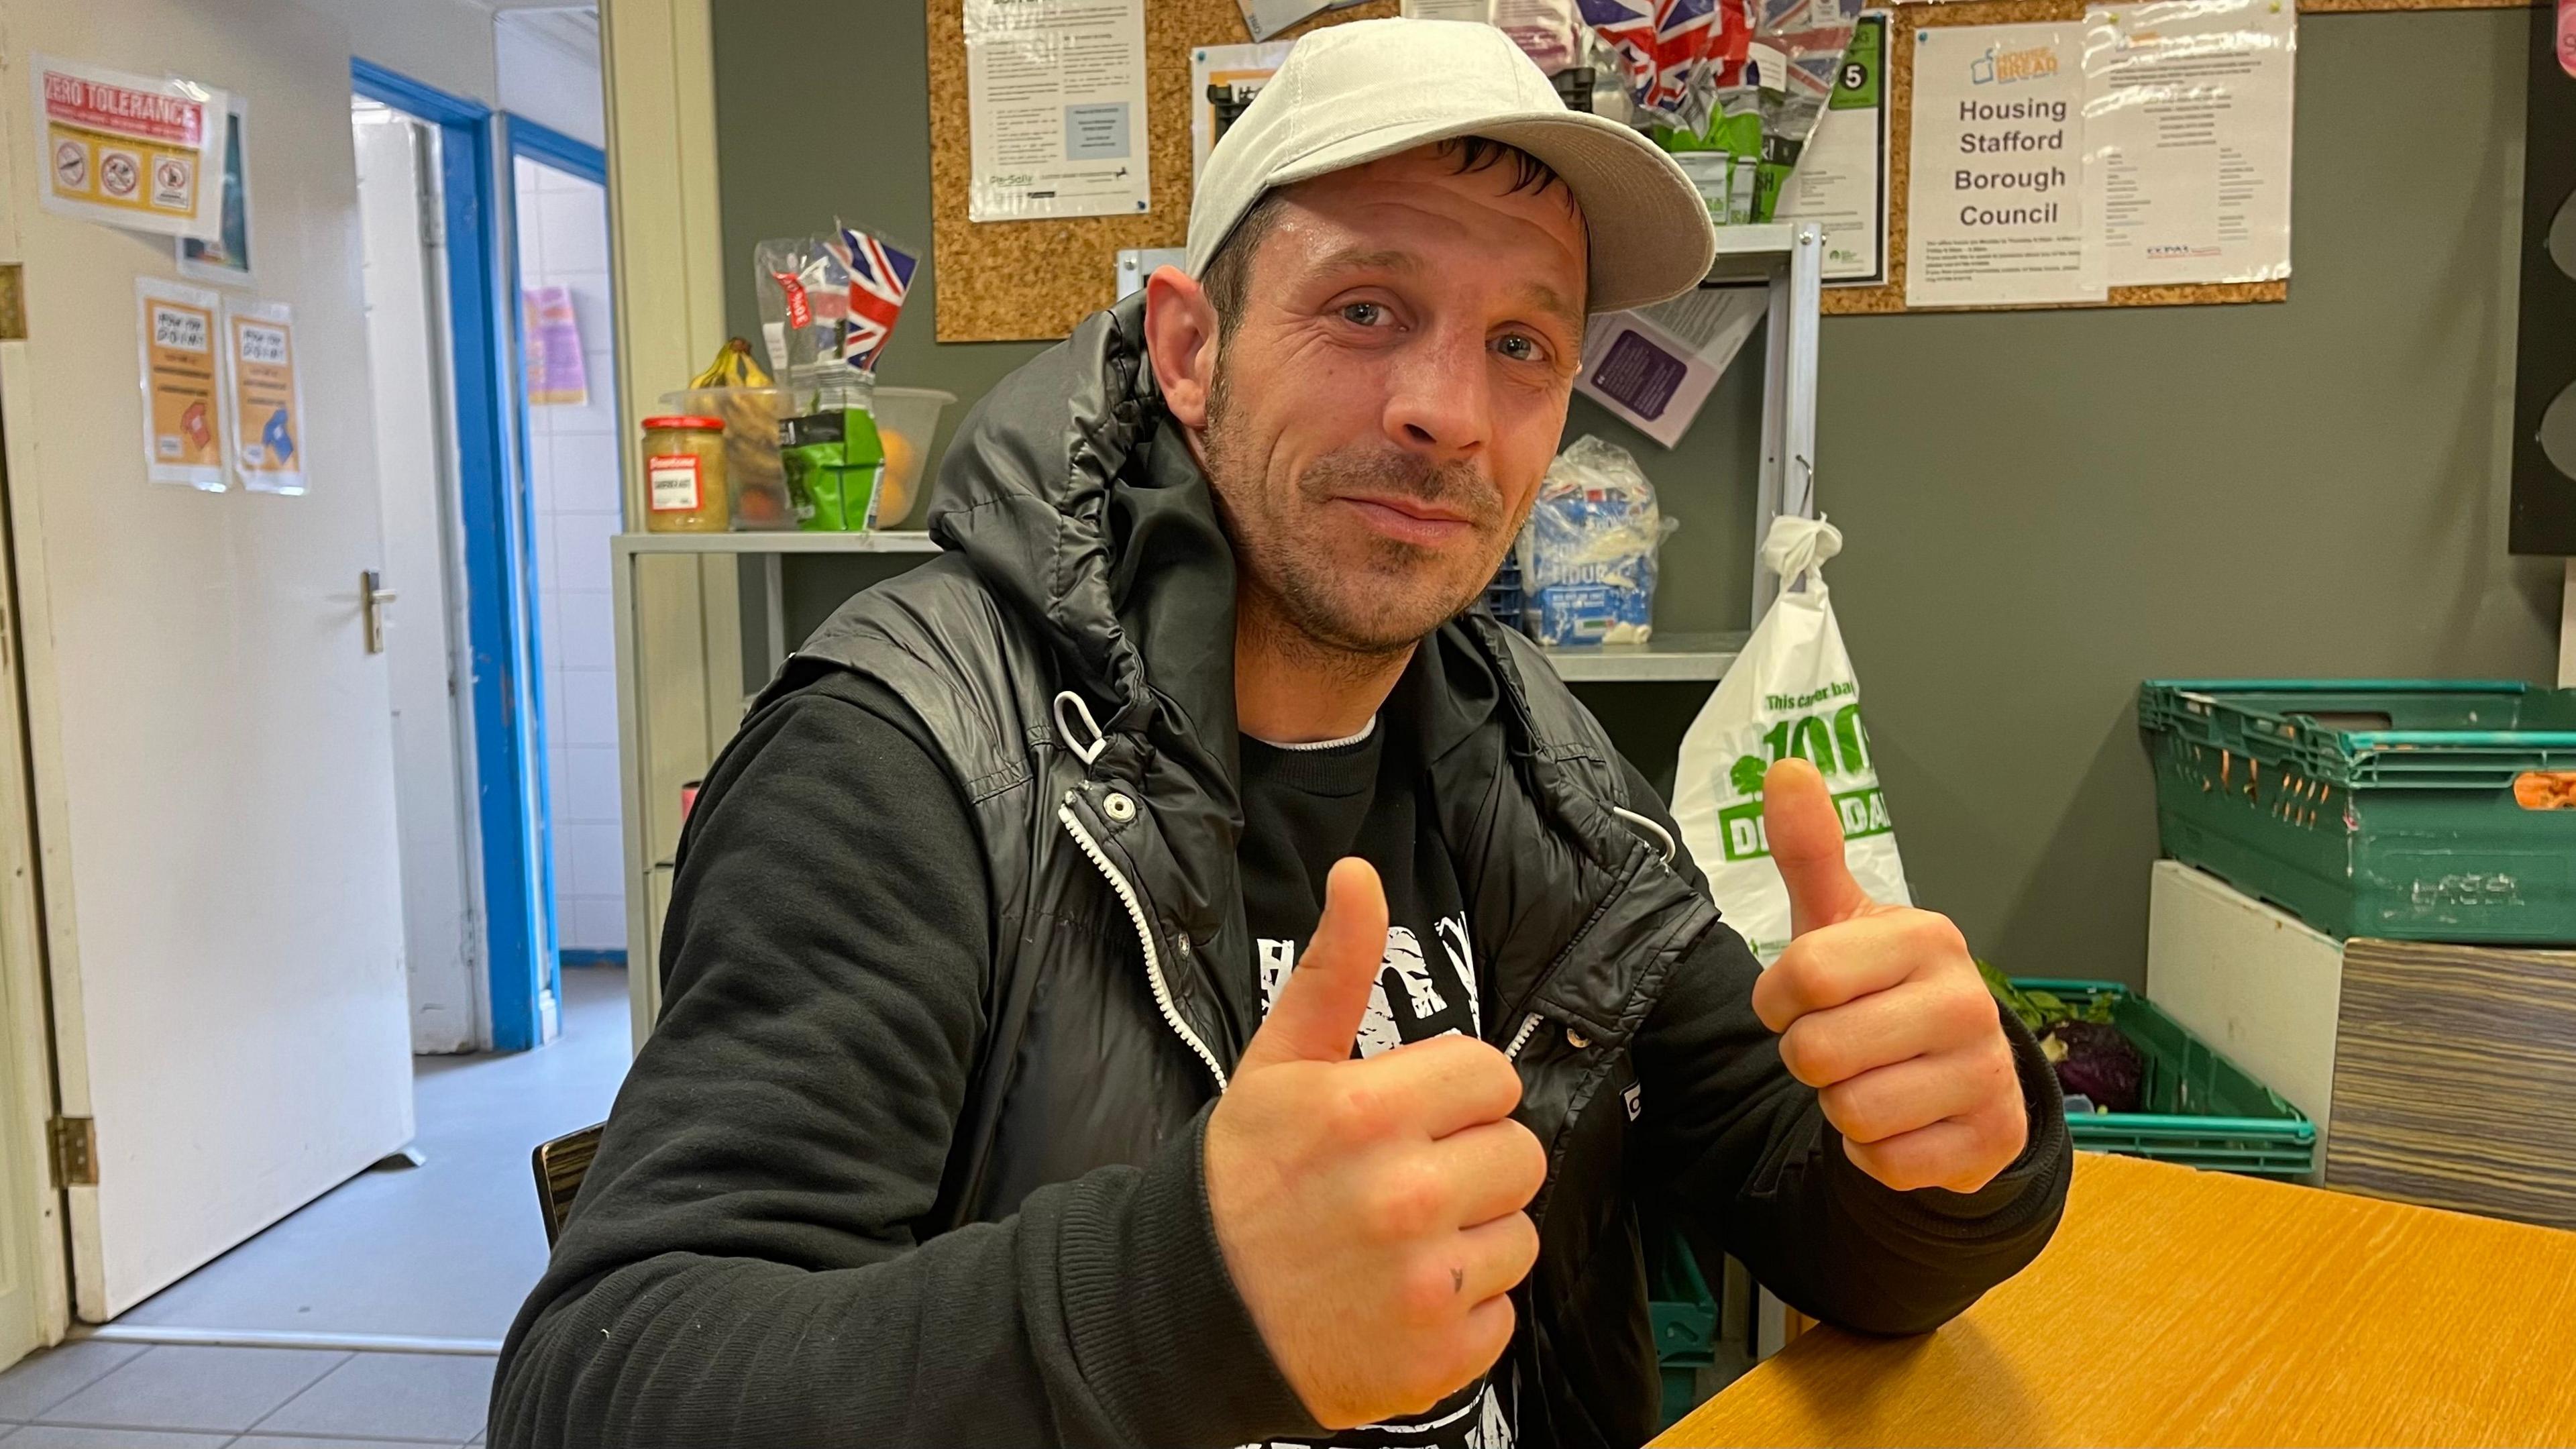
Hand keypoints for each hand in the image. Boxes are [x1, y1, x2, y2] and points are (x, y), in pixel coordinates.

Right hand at [1205, 859, 1544, 1429]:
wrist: (1187, 1318)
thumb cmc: (1240, 1183)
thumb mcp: (1278, 1065)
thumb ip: (1336, 970)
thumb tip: (1361, 874)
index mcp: (1370, 1112)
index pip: (1491, 1075)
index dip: (1454, 1094)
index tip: (1408, 1116)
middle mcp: (1405, 1196)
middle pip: (1519, 1153)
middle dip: (1470, 1161)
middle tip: (1403, 1181)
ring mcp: (1425, 1284)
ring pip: (1520, 1235)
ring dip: (1473, 1238)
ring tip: (1400, 1244)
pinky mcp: (1439, 1357)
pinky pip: (1503, 1314)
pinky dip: (1463, 1313)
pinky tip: (1399, 1299)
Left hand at [1751, 760, 2025, 1194]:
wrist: (1958, 1079)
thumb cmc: (1885, 992)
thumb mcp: (1842, 920)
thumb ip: (1810, 849)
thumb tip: (1786, 767)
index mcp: (1926, 938)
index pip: (1802, 975)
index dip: (1779, 998)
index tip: (1802, 997)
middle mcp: (1967, 1002)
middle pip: (1818, 1052)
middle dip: (1809, 1057)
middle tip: (1842, 1044)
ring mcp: (1984, 1075)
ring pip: (1849, 1112)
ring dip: (1840, 1107)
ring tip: (1871, 1078)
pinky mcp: (1987, 1142)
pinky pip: (1884, 1163)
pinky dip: (1874, 1154)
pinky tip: (1900, 1121)